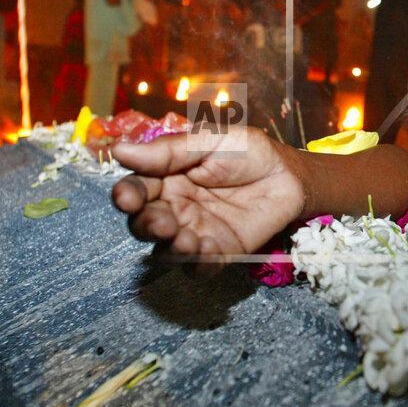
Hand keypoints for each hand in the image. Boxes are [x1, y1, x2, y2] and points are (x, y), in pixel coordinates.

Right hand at [111, 127, 304, 265]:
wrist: (288, 174)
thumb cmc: (247, 151)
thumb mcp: (211, 140)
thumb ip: (169, 150)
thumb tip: (119, 150)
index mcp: (165, 178)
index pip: (136, 190)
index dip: (126, 196)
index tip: (126, 198)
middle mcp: (173, 208)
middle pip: (145, 224)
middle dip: (147, 226)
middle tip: (163, 223)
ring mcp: (194, 232)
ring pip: (167, 250)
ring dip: (171, 249)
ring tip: (185, 240)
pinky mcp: (219, 252)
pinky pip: (201, 266)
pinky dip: (200, 263)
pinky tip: (209, 250)